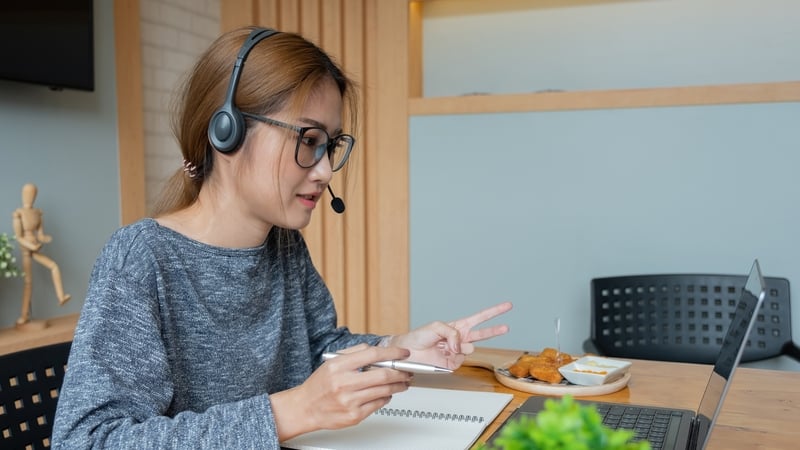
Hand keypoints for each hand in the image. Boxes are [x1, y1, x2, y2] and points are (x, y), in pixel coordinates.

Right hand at [270, 344, 412, 440]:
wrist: (306, 408)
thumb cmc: (320, 385)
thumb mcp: (332, 362)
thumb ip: (354, 353)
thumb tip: (375, 349)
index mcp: (339, 366)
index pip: (373, 355)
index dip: (393, 353)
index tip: (403, 353)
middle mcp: (344, 383)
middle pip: (382, 375)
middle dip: (400, 372)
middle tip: (407, 371)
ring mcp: (350, 401)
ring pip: (384, 391)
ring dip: (398, 386)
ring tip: (402, 383)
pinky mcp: (354, 416)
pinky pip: (378, 404)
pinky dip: (386, 397)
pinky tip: (386, 393)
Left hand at [390, 301, 512, 368]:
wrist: (409, 352)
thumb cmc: (419, 337)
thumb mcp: (437, 326)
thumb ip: (453, 333)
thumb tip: (462, 346)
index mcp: (458, 327)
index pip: (480, 318)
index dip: (494, 312)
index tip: (507, 307)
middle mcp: (460, 339)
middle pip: (483, 334)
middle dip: (495, 330)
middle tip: (506, 327)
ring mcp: (458, 352)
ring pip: (469, 348)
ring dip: (459, 345)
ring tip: (445, 345)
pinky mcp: (453, 364)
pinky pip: (459, 359)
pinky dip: (452, 355)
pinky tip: (443, 353)